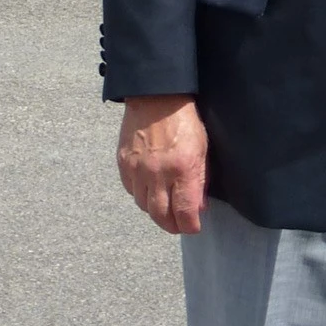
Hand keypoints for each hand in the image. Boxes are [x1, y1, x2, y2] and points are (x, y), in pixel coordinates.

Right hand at [116, 94, 207, 233]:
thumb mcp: (202, 147)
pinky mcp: (123, 164)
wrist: (156, 97)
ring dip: (156, 212)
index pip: (184, 210)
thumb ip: (201, 178)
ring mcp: (137, 170)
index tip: (193, 228)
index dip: (189, 225)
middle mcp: (158, 173)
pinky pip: (131, 191)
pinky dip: (141, 196)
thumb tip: (198, 207)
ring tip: (166, 210)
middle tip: (178, 226)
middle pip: (160, 215)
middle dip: (171, 225)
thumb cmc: (185, 120)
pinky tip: (150, 192)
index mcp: (182, 167)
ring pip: (144, 206)